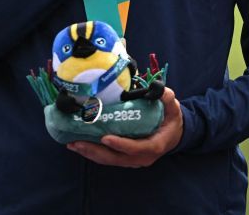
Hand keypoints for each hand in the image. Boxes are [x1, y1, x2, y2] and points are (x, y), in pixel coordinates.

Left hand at [66, 87, 183, 167]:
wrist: (174, 133)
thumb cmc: (171, 119)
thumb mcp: (173, 106)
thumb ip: (166, 97)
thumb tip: (157, 88)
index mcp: (155, 145)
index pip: (137, 148)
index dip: (121, 145)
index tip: (105, 138)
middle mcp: (143, 157)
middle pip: (117, 158)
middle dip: (96, 151)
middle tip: (77, 142)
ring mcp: (133, 160)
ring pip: (110, 160)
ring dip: (91, 153)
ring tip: (73, 144)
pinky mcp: (126, 158)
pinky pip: (109, 158)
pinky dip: (94, 153)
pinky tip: (80, 146)